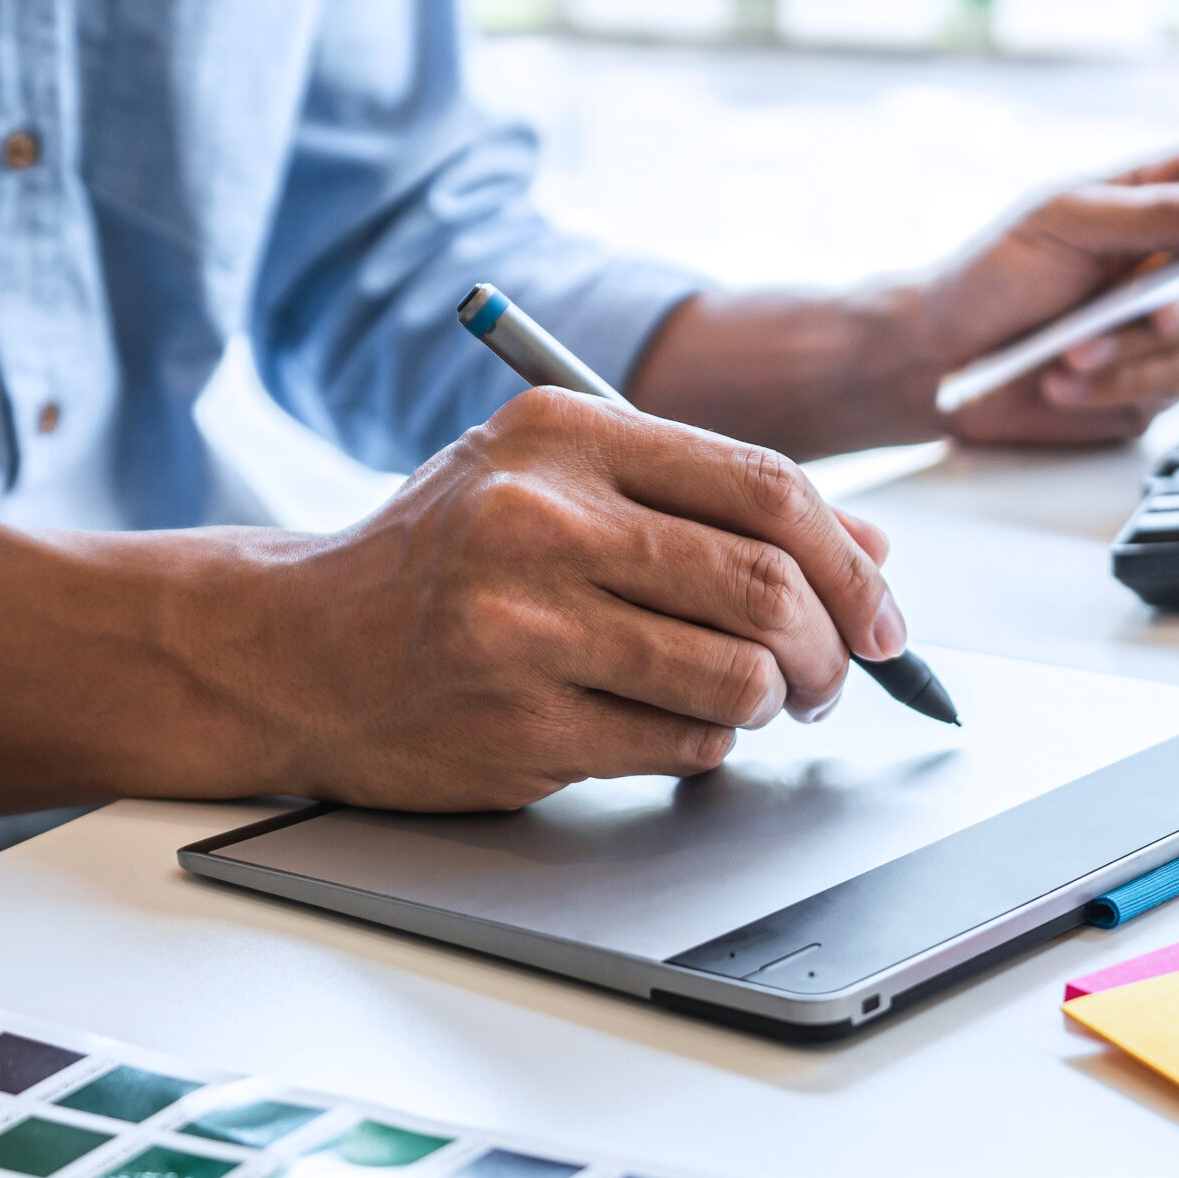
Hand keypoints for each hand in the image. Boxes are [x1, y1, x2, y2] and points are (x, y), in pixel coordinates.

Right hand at [263, 386, 903, 810]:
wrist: (294, 649)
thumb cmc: (445, 561)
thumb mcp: (561, 487)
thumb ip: (709, 503)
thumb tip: (872, 552)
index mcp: (564, 433)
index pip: (766, 487)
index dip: (854, 562)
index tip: (884, 617)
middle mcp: (540, 518)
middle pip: (765, 585)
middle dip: (834, 647)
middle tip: (837, 678)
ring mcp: (522, 624)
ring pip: (737, 676)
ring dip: (776, 703)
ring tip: (756, 700)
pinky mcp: (518, 722)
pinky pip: (682, 744)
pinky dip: (709, 743)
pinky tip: (673, 724)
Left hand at [909, 133, 1178, 444]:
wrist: (935, 362)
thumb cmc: (990, 275)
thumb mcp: (1067, 220)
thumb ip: (1161, 211)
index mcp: (1153, 197)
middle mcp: (1168, 260)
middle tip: (1158, 312)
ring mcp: (1161, 326)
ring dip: (1135, 346)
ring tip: (1070, 350)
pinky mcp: (1145, 387)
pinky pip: (1168, 388)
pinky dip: (1114, 386)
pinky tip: (1063, 380)